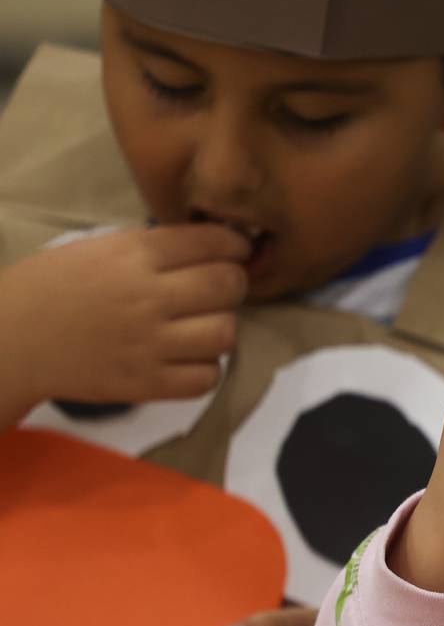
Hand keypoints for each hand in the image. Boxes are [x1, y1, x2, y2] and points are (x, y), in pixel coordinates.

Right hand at [0, 225, 247, 410]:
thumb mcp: (97, 249)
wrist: (10, 339)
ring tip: (201, 327)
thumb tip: (208, 249)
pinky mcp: (145, 383)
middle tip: (221, 290)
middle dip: (234, 284)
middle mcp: (147, 296)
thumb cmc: (51, 288)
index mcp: (133, 255)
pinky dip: (205, 370)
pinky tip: (188, 360)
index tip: (238, 251)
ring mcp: (149, 343)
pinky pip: (206, 378)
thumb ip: (151, 250)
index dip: (235, 245)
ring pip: (224, 334)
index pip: (210, 242)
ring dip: (220, 329)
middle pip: (228, 286)